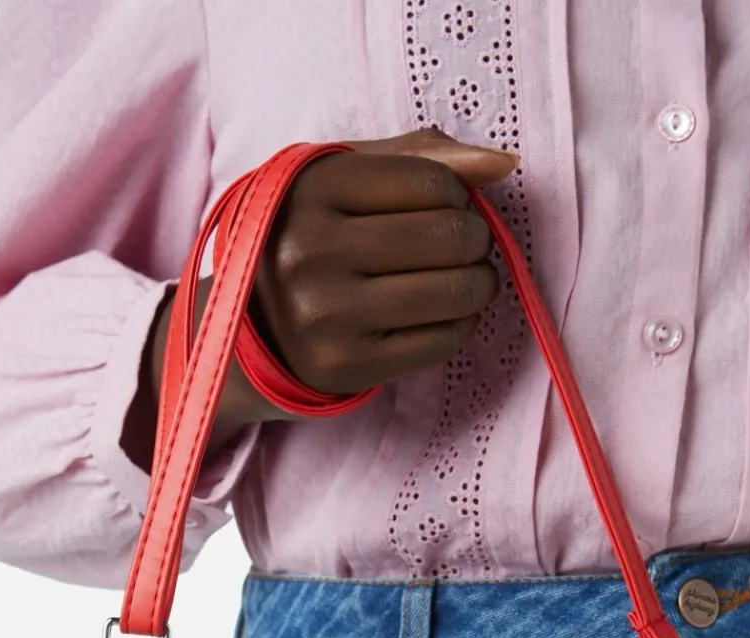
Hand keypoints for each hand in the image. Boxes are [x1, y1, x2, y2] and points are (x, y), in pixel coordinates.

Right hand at [251, 129, 519, 394]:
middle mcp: (313, 252)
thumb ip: (418, 159)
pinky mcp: (347, 366)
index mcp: (311, 191)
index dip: (458, 192)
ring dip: (480, 283)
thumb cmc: (306, 240)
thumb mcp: (341, 181)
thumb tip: (503, 163)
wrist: (247, 329)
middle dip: (476, 238)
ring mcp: (329, 315)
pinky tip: (446, 315)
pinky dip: (461, 325)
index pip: (430, 181)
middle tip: (467, 245)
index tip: (448, 205)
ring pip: (453, 291)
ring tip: (469, 279)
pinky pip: (440, 342)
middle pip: (449, 235)